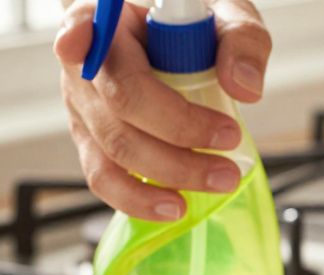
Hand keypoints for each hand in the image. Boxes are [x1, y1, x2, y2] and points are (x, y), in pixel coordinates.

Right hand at [53, 0, 272, 219]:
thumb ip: (241, 39)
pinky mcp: (93, 141)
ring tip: (221, 179)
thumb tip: (244, 86)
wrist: (184, 45)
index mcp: (108, 19)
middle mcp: (85, 63)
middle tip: (230, 143)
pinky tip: (174, 207)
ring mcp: (84, 105)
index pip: (85, 27)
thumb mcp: (226, 16)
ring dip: (171, 172)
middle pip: (120, 103)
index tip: (79, 40)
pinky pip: (105, 177)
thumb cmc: (196, 26)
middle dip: (179, 132)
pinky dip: (140, 199)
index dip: (79, 36)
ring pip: (114, 148)